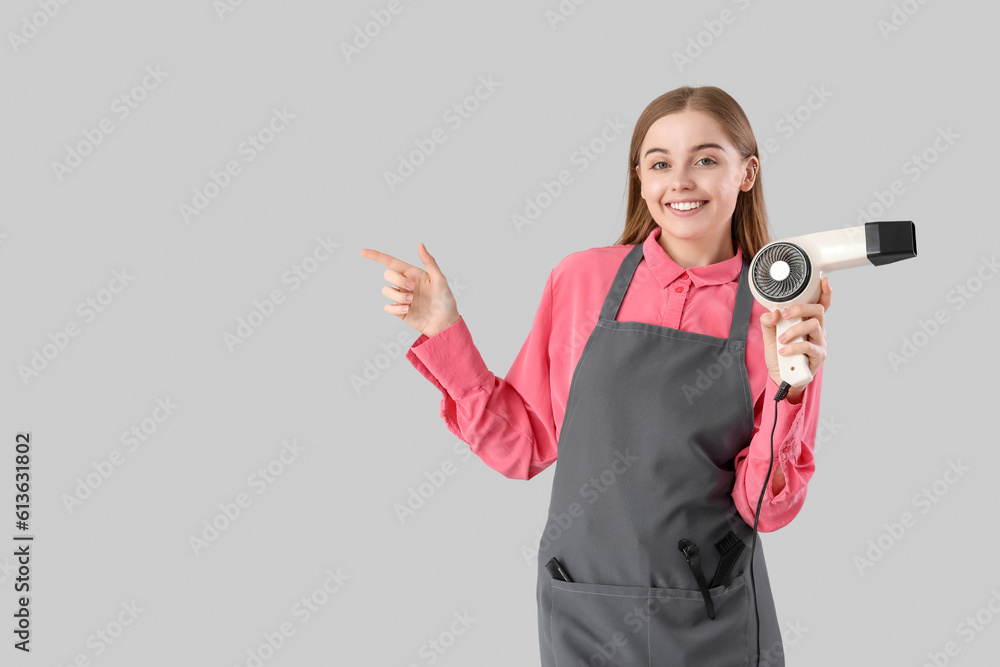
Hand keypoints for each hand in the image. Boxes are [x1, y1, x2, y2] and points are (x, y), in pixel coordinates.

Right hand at [360, 243, 461, 336]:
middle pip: (387, 274)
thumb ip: (429, 262)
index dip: (376, 256)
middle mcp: (405, 284)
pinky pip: (387, 307)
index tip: (363, 252)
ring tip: (412, 301)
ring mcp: (401, 297)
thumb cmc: (445, 300)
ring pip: (385, 290)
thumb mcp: (440, 279)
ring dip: (398, 296)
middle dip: (398, 280)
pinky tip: (407, 311)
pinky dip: (396, 308)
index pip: (391, 262)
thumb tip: (420, 245)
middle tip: (413, 289)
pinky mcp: (399, 311)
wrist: (445, 323)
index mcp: (412, 274)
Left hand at [759, 277, 832, 399]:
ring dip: (794, 330)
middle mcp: (816, 330)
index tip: (824, 281)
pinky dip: (794, 347)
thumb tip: (773, 313)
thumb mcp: (769, 337)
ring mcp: (819, 342)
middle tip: (785, 315)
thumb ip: (768, 323)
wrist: (781, 377)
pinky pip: (809, 346)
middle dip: (801, 308)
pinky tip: (783, 351)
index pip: (820, 304)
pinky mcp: (818, 356)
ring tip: (781, 339)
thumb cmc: (780, 355)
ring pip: (813, 325)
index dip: (825, 293)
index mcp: (807, 322)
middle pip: (818, 310)